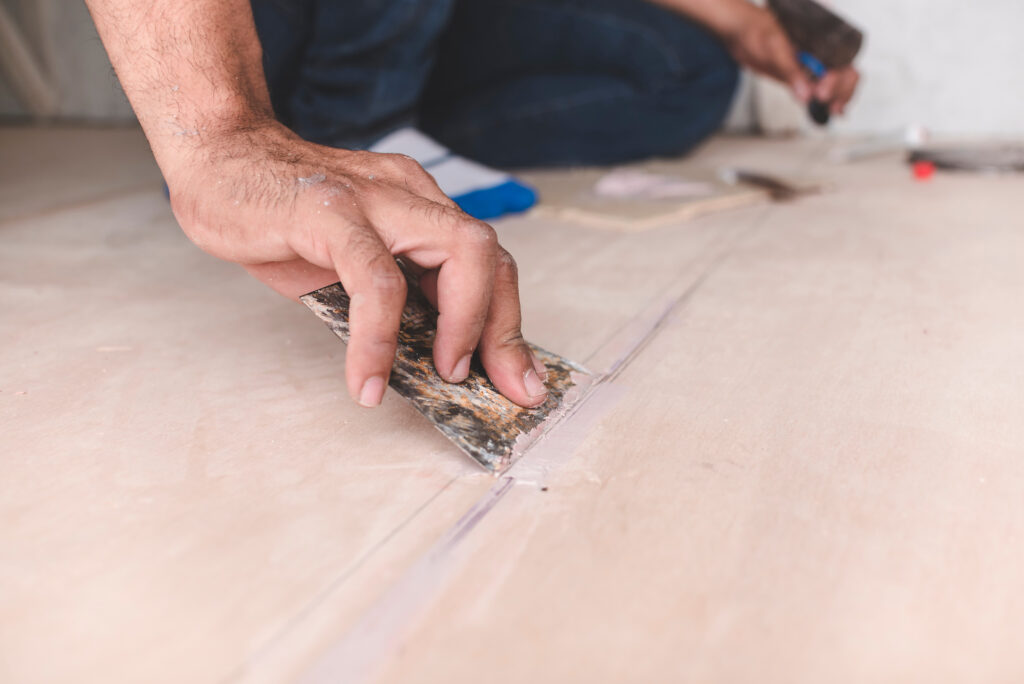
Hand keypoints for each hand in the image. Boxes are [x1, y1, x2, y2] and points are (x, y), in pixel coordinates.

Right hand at [166, 121, 547, 408]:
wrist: (215, 157)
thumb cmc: (280, 217)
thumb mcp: (347, 263)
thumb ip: (390, 297)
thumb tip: (427, 360)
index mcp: (419, 205)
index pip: (486, 260)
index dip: (506, 323)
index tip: (517, 378)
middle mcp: (409, 194)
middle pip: (489, 254)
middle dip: (503, 329)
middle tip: (501, 387)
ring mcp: (374, 198)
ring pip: (458, 252)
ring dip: (464, 325)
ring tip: (445, 379)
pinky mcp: (330, 210)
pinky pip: (376, 279)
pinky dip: (380, 337)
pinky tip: (367, 380)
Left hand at [721, 5, 857, 113]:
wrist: (741, 34)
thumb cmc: (757, 30)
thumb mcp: (774, 48)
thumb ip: (791, 71)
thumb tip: (806, 95)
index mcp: (820, 40)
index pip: (841, 61)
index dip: (836, 79)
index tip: (821, 94)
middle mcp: (819, 53)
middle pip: (845, 73)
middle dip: (841, 91)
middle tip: (826, 104)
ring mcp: (811, 66)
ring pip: (837, 84)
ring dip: (838, 99)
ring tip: (831, 111)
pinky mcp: (801, 78)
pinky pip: (819, 90)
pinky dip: (825, 102)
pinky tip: (825, 112)